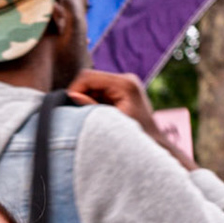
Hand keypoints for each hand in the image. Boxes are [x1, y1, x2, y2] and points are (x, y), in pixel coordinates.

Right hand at [68, 69, 197, 170]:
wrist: (155, 145)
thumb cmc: (136, 137)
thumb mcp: (109, 123)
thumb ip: (89, 107)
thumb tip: (70, 96)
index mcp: (125, 84)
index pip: (88, 77)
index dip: (74, 90)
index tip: (67, 107)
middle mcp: (125, 79)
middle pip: (89, 80)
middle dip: (80, 96)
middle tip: (77, 115)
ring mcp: (124, 84)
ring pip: (92, 87)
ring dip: (86, 101)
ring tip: (90, 118)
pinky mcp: (121, 91)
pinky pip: (99, 92)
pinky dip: (92, 103)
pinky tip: (97, 116)